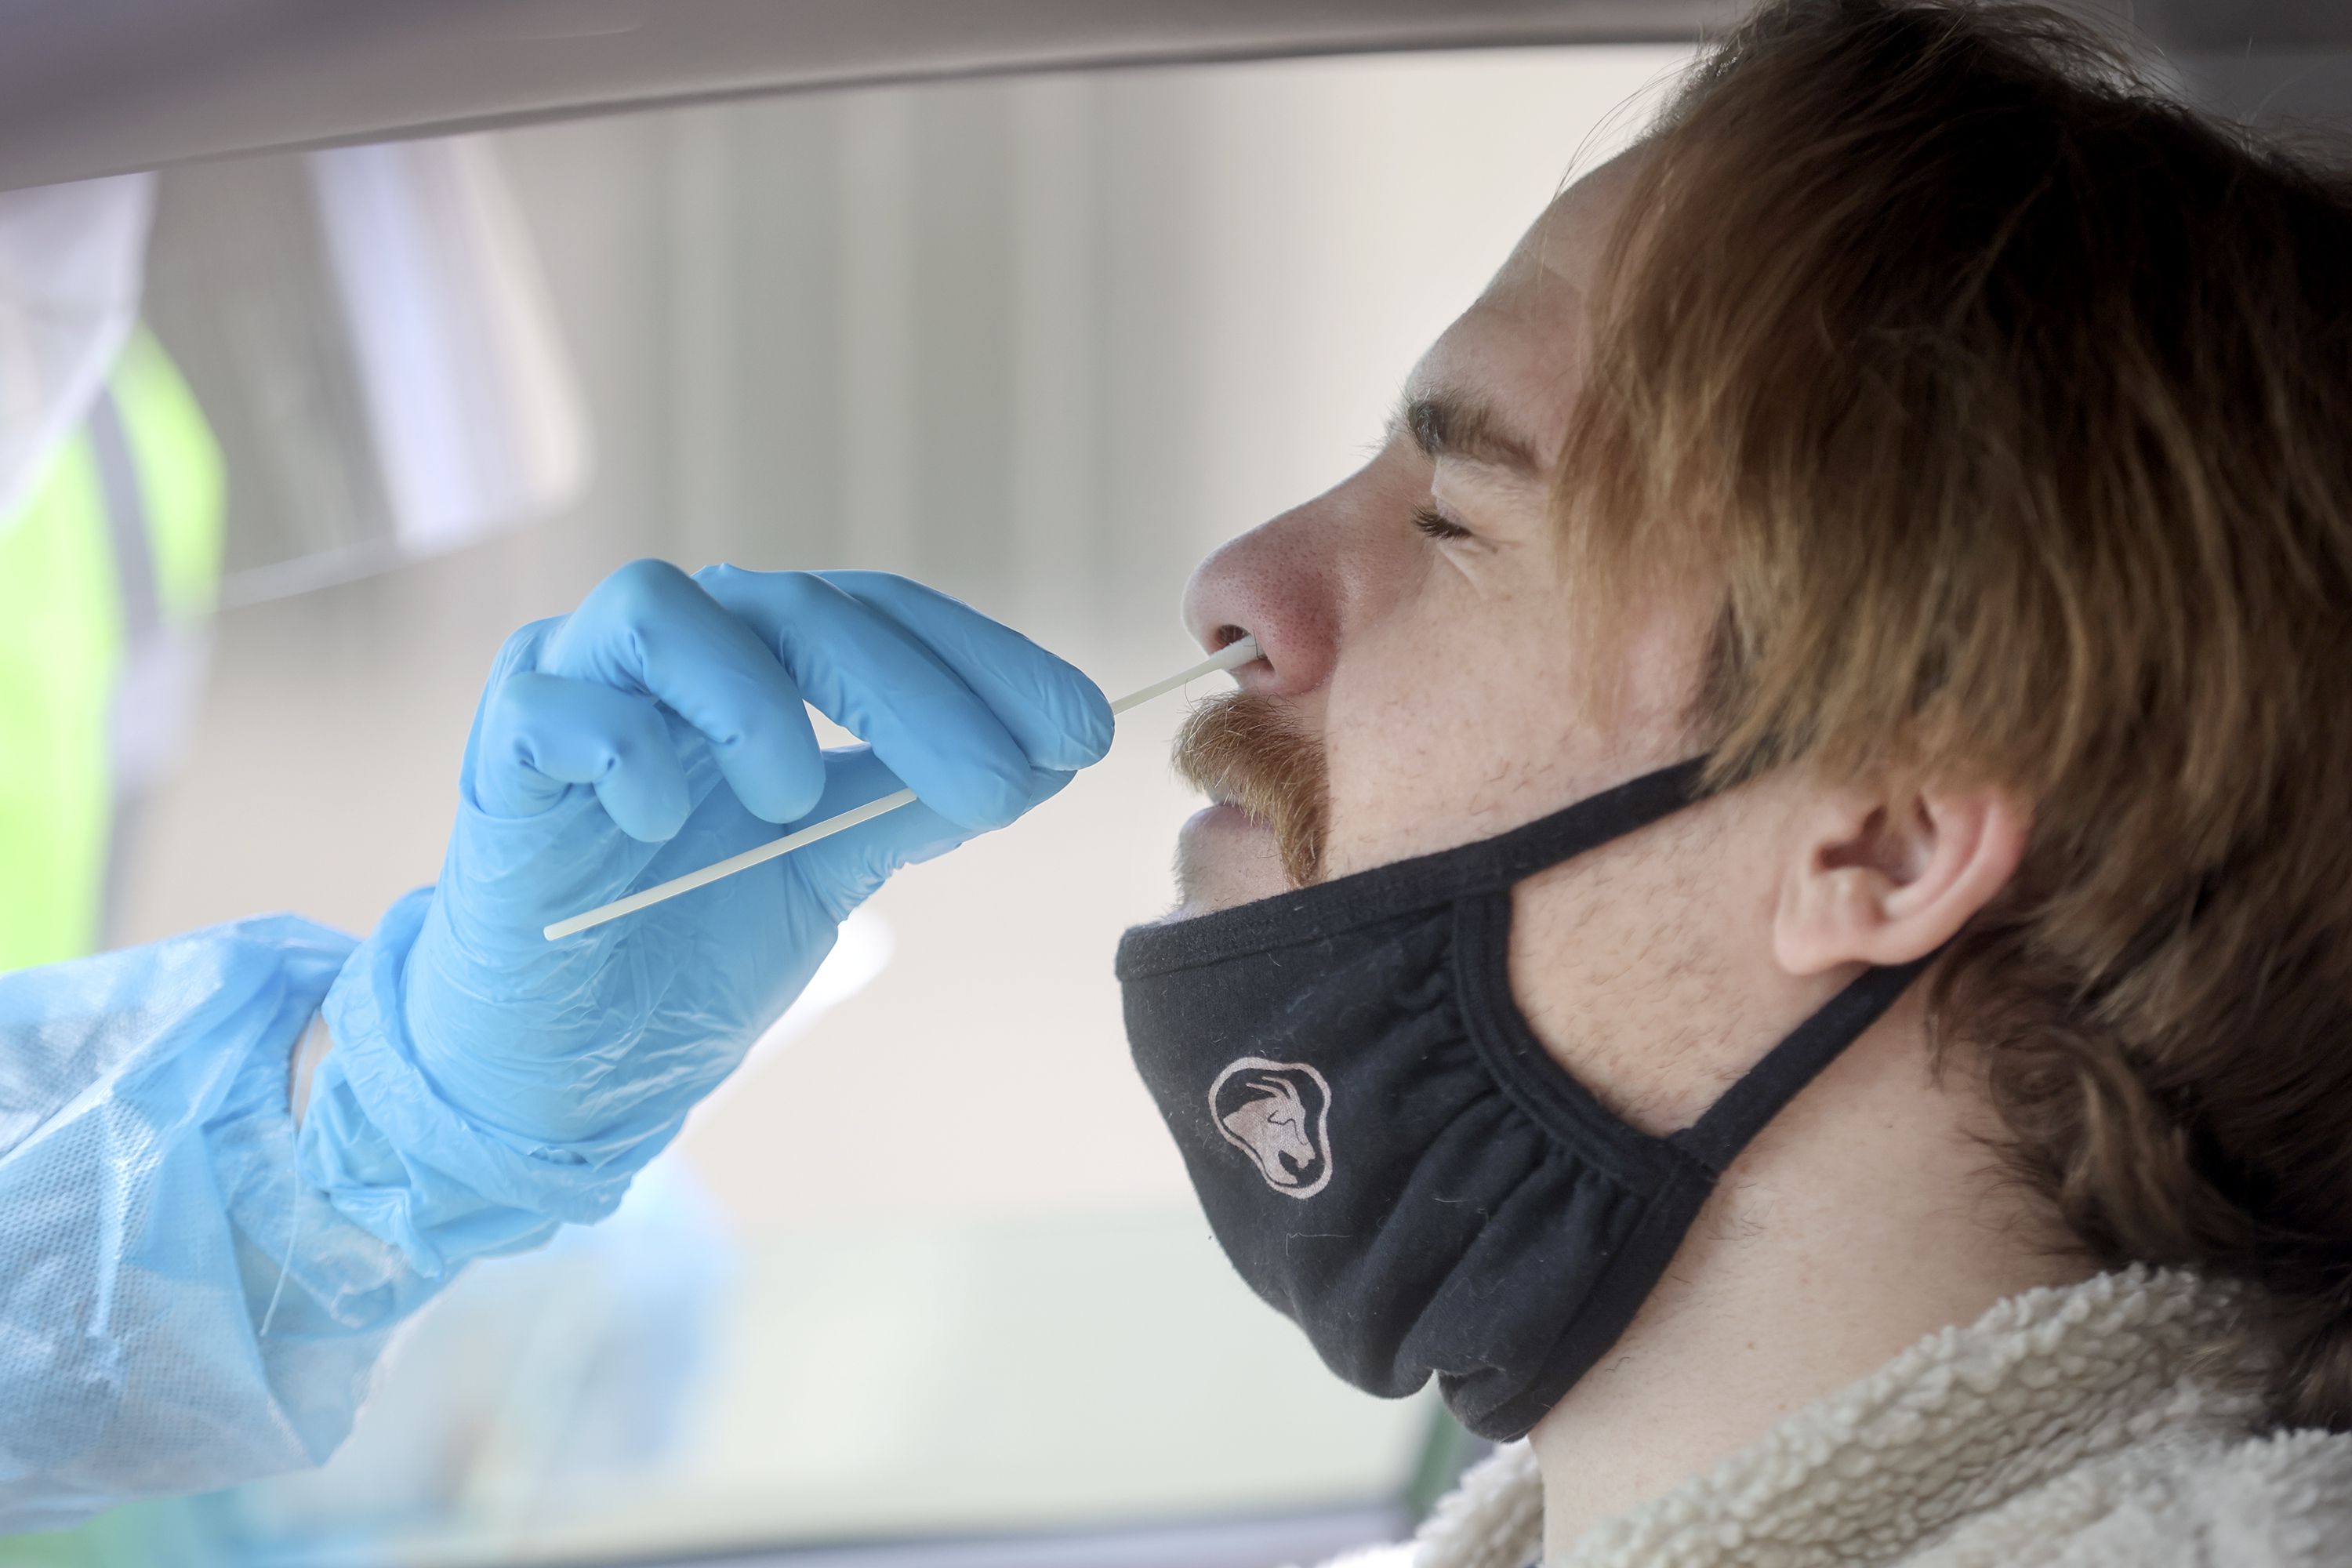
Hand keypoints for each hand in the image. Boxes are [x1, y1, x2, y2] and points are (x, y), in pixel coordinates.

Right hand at [392, 560, 1110, 1164]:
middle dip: (921, 694)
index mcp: (757, 667)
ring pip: (664, 609)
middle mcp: (671, 655)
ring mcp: (577, 689)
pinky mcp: (502, 754)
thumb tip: (1047, 758)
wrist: (561, 1066)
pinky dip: (626, 750)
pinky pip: (556, 704)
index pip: (880, 618)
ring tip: (791, 801)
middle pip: (800, 609)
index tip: (1084, 730)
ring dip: (755, 702)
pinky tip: (665, 820)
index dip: (987, 659)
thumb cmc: (686, 949)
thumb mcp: (829, 870)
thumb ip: (916, 802)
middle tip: (1006, 786)